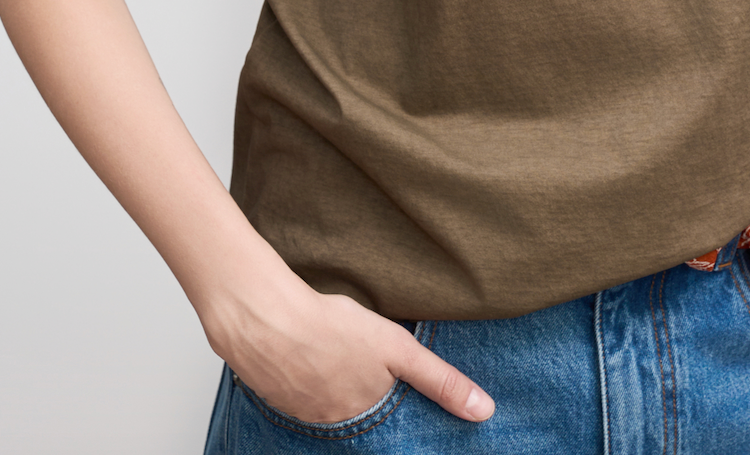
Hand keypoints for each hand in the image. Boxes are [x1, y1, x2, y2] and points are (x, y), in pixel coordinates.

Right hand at [208, 279, 494, 425]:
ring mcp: (304, 412)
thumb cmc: (333, 329)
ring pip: (331, 406)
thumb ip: (439, 381)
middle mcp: (336, 423)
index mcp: (366, 415)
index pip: (392, 429)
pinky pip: (302, 394)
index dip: (399, 414)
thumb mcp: (398, 350)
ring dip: (338, 388)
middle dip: (370, 402)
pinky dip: (310, 381)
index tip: (405, 403)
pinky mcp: (278, 394)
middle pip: (361, 418)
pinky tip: (311, 358)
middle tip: (364, 369)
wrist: (265, 320)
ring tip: (338, 361)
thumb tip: (484, 411)